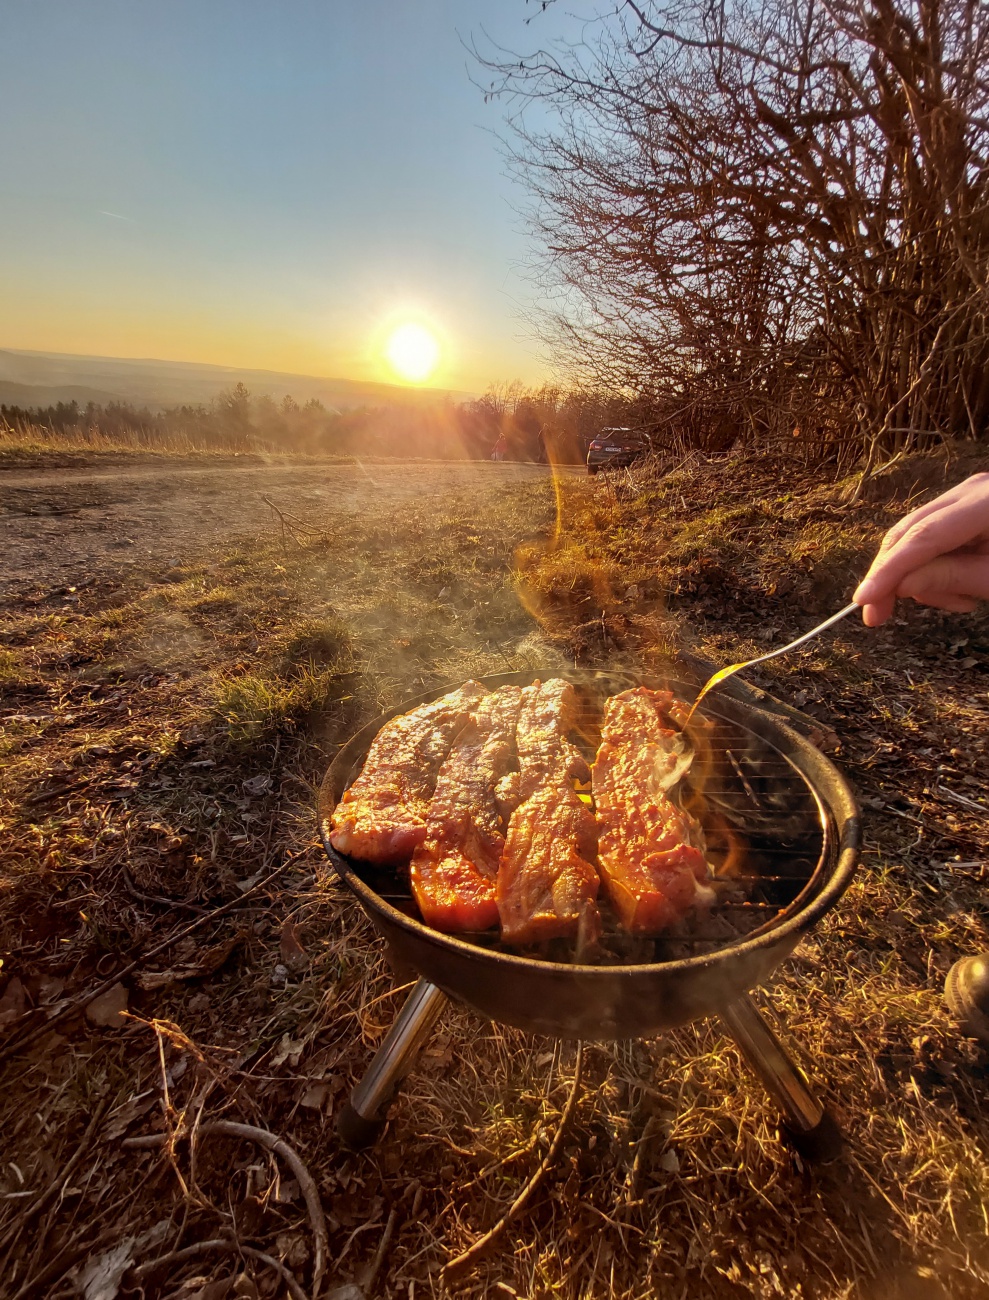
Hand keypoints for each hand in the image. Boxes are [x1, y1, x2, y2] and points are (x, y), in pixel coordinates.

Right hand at [854, 472, 988, 625]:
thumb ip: (953, 579)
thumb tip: (900, 585)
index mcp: (988, 502)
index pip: (924, 537)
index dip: (889, 571)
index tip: (863, 602)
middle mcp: (972, 489)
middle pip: (910, 531)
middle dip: (893, 576)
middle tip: (877, 618)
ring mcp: (969, 495)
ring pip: (915, 537)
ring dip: (922, 577)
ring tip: (959, 604)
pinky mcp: (968, 507)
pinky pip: (933, 537)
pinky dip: (937, 568)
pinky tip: (962, 589)